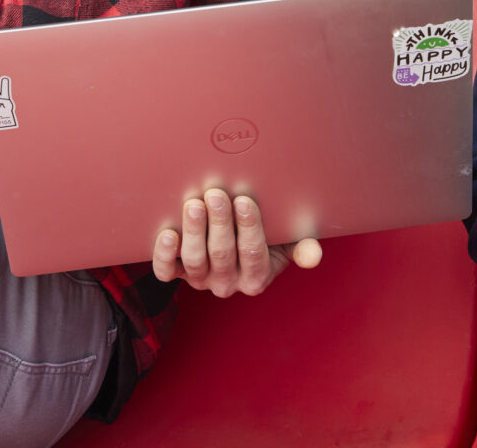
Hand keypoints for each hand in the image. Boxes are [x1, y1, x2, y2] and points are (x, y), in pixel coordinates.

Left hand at [152, 188, 322, 297]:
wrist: (235, 240)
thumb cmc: (266, 235)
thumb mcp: (288, 240)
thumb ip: (301, 245)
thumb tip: (313, 255)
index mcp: (257, 277)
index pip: (253, 253)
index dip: (249, 228)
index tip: (245, 201)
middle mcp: (227, 283)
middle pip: (222, 254)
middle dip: (219, 222)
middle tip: (217, 193)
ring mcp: (200, 279)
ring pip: (195, 260)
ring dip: (194, 231)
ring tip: (194, 204)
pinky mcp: (177, 272)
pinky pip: (167, 271)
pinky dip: (164, 254)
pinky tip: (167, 232)